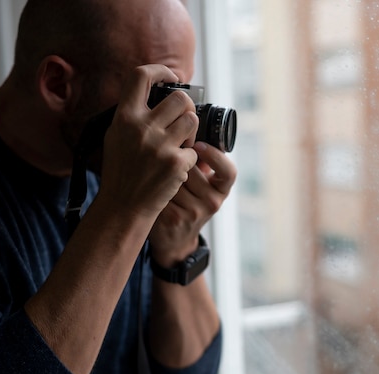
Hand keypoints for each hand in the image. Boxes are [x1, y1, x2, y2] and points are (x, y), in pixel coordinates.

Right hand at [96, 64, 199, 223]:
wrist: (123, 206)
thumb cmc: (121, 171)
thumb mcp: (116, 136)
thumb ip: (133, 114)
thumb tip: (155, 90)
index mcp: (124, 117)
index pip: (140, 76)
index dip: (159, 70)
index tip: (170, 77)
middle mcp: (141, 127)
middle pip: (180, 98)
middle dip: (186, 109)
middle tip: (181, 122)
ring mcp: (159, 145)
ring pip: (192, 121)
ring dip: (190, 133)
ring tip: (179, 145)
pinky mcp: (175, 163)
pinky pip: (194, 151)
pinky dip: (188, 161)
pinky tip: (175, 169)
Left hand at [149, 141, 236, 266]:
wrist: (175, 240)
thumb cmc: (188, 202)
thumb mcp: (203, 185)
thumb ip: (204, 164)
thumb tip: (194, 127)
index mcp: (222, 191)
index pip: (229, 171)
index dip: (215, 156)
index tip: (199, 146)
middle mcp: (212, 202)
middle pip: (194, 168)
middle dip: (178, 161)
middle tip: (168, 162)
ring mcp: (194, 212)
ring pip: (175, 177)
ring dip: (162, 172)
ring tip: (158, 176)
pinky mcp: (174, 218)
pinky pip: (161, 188)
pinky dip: (152, 184)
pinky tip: (149, 187)